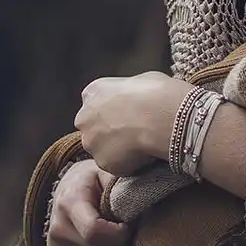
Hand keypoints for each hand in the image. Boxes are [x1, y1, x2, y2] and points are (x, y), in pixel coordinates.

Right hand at [46, 159, 125, 245]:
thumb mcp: (104, 173)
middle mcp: (58, 228)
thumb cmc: (91, 183)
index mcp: (69, 202)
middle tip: (129, 236)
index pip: (94, 231)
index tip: (128, 227)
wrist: (66, 192)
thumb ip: (119, 181)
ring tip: (118, 242)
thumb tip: (142, 196)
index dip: (118, 234)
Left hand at [74, 70, 193, 175]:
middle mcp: (85, 117)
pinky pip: (115, 165)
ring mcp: (91, 142)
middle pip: (93, 127)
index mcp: (94, 91)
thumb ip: (128, 93)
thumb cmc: (155, 94)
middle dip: (108, 131)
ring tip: (140, 145)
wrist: (160, 118)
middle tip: (133, 132)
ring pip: (102, 149)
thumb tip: (138, 100)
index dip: (112, 109)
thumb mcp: (140, 81)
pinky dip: (127, 164)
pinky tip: (143, 155)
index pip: (95, 102)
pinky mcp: (103, 163)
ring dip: (116, 149)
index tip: (125, 114)